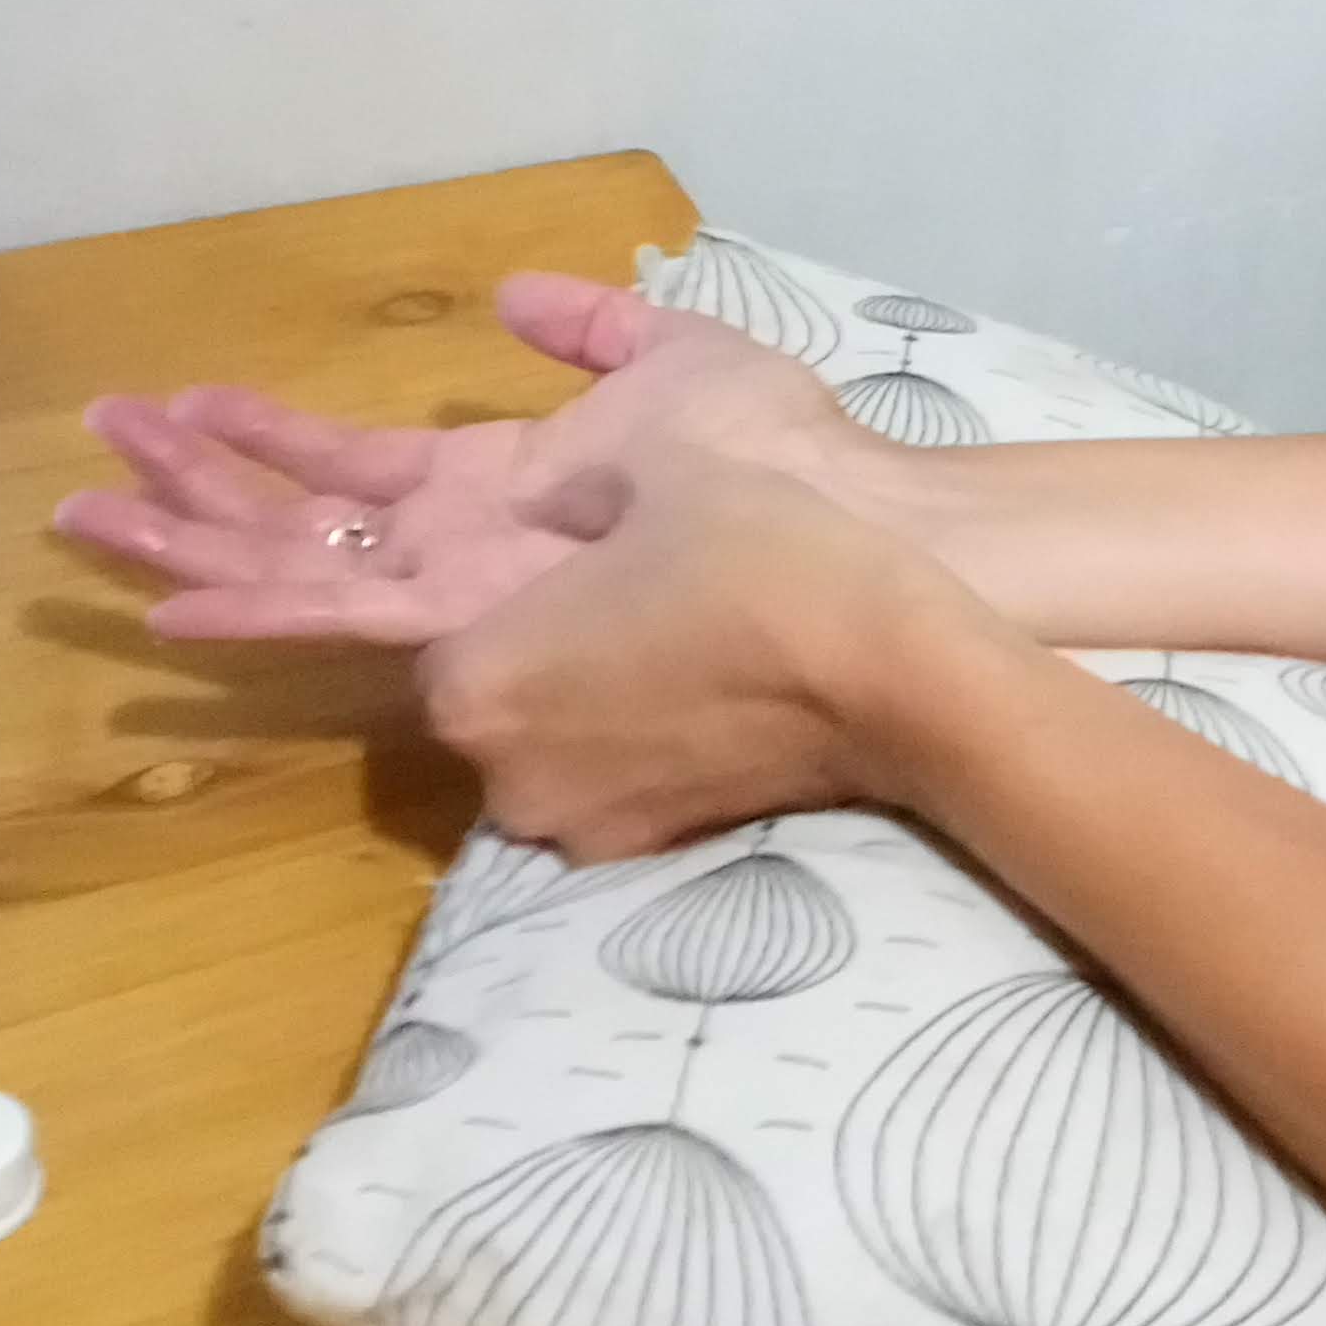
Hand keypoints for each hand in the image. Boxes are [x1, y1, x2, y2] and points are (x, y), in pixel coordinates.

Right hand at [49, 271, 886, 641]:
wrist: (850, 539)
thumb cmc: (786, 462)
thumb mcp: (677, 364)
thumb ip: (593, 331)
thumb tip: (524, 297)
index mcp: (504, 492)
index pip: (356, 468)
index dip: (266, 439)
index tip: (179, 405)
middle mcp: (467, 557)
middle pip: (301, 526)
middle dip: (191, 492)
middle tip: (85, 465)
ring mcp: (466, 597)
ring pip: (297, 568)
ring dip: (188, 537)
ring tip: (87, 512)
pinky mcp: (478, 631)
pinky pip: (342, 617)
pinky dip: (252, 599)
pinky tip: (172, 594)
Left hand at [402, 445, 1018, 857]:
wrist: (897, 674)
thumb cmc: (759, 555)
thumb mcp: (659, 471)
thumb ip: (581, 483)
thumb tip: (573, 493)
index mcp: (476, 680)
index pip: (427, 631)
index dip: (487, 585)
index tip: (543, 557)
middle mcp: (506, 773)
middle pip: (488, 703)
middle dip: (531, 653)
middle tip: (599, 595)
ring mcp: (580, 826)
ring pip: (550, 750)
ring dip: (581, 703)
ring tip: (655, 643)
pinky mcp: (650, 853)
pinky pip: (613, 786)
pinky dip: (636, 745)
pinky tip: (697, 692)